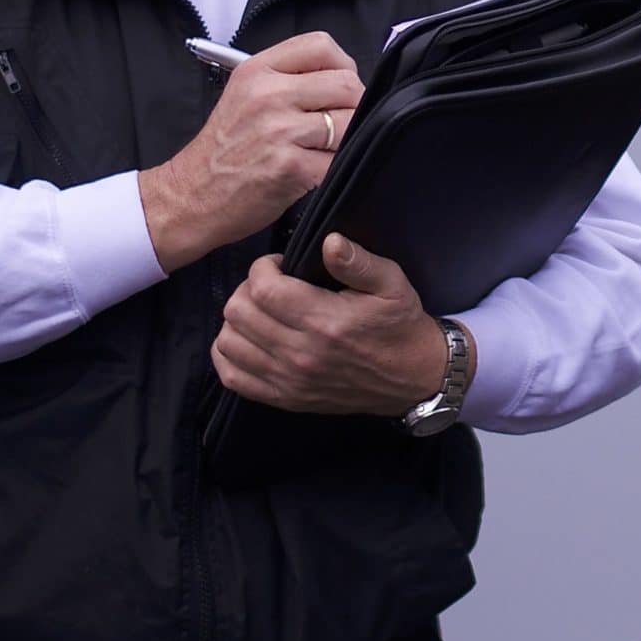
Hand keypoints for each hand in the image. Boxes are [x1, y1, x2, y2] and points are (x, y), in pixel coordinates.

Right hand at [140, 33, 361, 270]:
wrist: (189, 197)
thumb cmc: (221, 151)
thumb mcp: (243, 96)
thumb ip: (287, 80)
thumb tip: (344, 80)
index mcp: (257, 70)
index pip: (322, 46)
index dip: (343, 66)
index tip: (339, 87)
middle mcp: (268, 95)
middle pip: (346, 84)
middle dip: (354, 106)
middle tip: (340, 125)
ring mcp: (279, 131)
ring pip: (349, 123)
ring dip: (347, 140)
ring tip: (324, 150)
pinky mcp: (291, 167)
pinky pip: (339, 161)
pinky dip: (335, 170)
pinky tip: (315, 173)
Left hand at [210, 232, 450, 417]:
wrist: (412, 378)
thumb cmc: (400, 325)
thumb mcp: (392, 284)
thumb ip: (359, 261)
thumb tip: (329, 241)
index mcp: (325, 322)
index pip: (264, 289)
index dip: (263, 267)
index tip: (280, 264)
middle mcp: (301, 353)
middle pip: (239, 313)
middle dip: (247, 288)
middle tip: (269, 284)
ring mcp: (289, 380)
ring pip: (229, 343)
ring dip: (237, 320)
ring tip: (260, 311)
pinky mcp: (284, 398)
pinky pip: (232, 377)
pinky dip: (228, 354)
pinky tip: (247, 339)